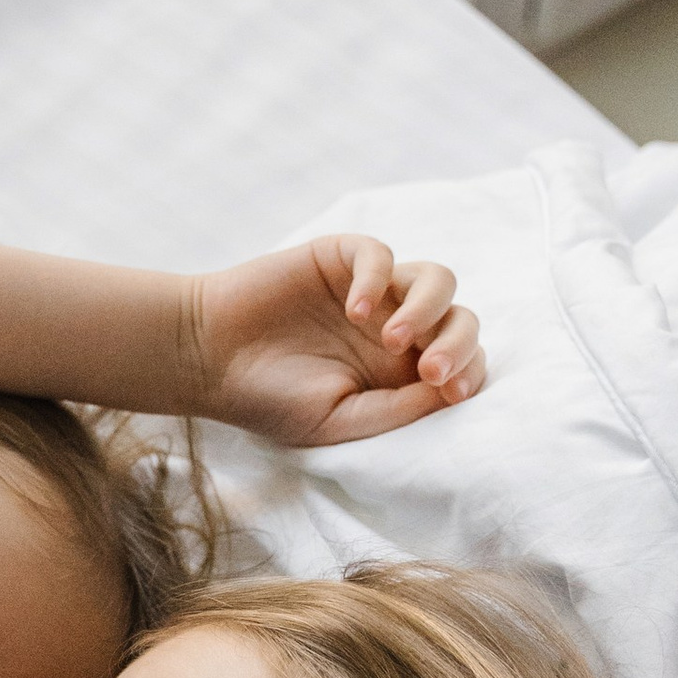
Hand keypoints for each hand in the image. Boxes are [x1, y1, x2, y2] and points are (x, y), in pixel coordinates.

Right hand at [190, 236, 482, 447]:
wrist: (207, 360)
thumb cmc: (269, 401)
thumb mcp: (338, 423)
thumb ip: (397, 410)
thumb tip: (453, 393)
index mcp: (401, 374)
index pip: (463, 363)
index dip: (469, 373)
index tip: (449, 393)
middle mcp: (396, 330)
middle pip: (461, 320)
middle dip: (457, 345)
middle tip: (430, 372)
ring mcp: (372, 292)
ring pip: (437, 281)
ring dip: (429, 309)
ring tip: (393, 339)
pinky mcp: (341, 259)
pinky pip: (381, 255)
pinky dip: (377, 277)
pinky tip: (352, 309)